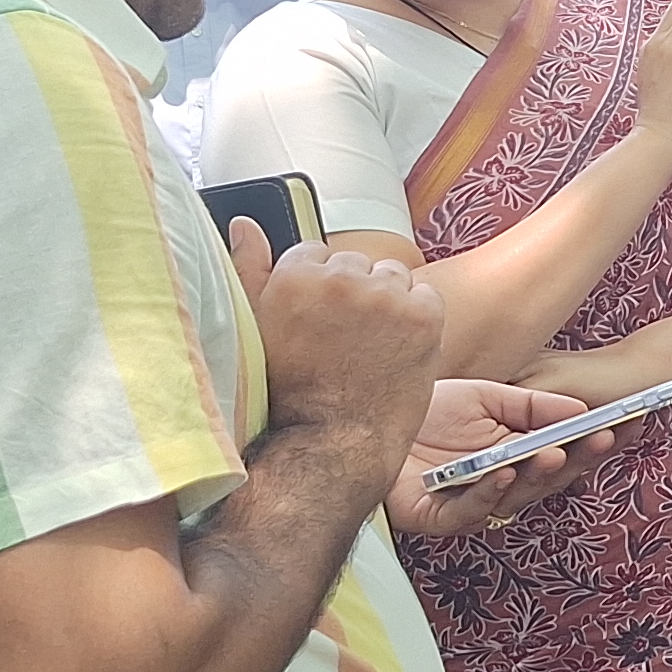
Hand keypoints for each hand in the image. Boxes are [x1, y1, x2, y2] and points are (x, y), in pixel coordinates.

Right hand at [227, 220, 444, 452]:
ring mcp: (385, 296)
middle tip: (347, 342)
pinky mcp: (423, 315)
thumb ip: (249, 270)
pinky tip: (398, 351)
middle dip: (355, 295)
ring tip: (372, 348)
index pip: (317, 255)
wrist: (330, 446)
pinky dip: (419, 321)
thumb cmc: (287, 395)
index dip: (321, 292)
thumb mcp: (255, 329)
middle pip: (357, 265)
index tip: (321, 324)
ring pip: (393, 279)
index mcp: (295, 276)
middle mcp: (341, 278)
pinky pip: (427, 297)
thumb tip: (245, 224)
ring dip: (389, 304)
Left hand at [387, 378, 610, 535]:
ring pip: (517, 496)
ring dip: (539, 475)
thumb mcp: (489, 397)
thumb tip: (580, 410)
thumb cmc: (428, 410)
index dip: (600, 439)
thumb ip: (533, 407)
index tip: (633, 420)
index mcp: (519, 454)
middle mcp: (502, 482)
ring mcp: (473, 503)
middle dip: (581, 458)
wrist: (369, 417)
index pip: (570, 450)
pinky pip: (472, 509)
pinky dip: (490, 490)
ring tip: (557, 453)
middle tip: (604, 437)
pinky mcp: (439, 518)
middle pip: (552, 478)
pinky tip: (504, 471)